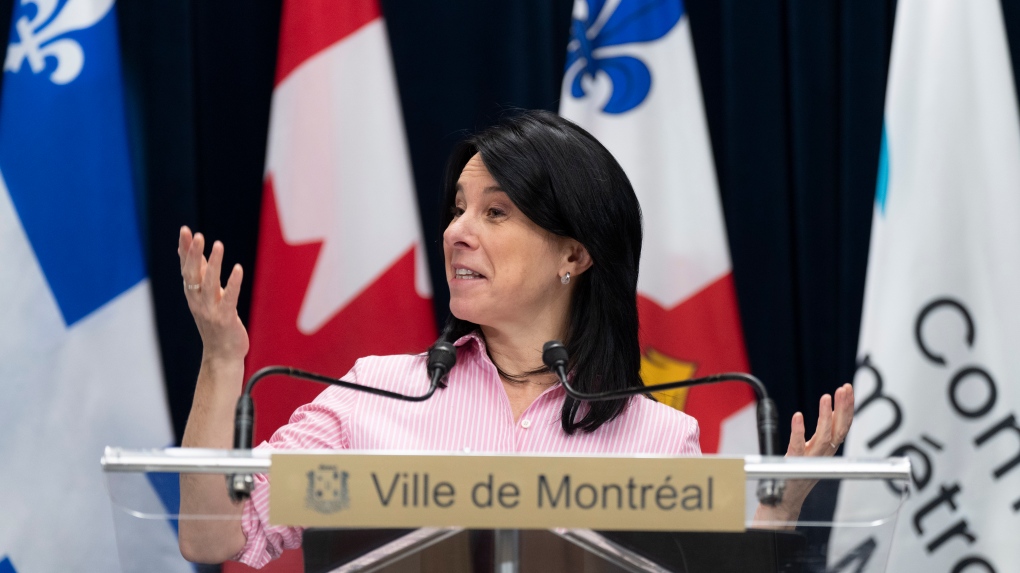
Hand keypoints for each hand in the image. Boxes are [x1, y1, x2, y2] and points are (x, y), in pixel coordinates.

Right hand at [178, 226, 248, 361]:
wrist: (221, 356)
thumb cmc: (215, 325)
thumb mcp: (205, 298)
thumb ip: (203, 278)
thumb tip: (199, 255)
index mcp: (192, 295)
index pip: (186, 268)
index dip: (184, 250)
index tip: (184, 230)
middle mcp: (198, 301)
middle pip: (193, 274)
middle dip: (194, 254)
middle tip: (196, 235)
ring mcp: (210, 310)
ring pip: (210, 283)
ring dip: (214, 264)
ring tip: (218, 245)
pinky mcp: (226, 319)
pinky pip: (229, 298)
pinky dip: (233, 283)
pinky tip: (238, 269)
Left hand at [755, 383, 853, 524]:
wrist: (787, 498)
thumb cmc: (800, 472)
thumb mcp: (815, 448)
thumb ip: (824, 431)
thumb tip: (832, 410)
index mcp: (829, 448)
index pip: (843, 425)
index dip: (847, 407)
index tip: (847, 388)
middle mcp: (823, 454)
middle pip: (838, 429)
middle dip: (843, 408)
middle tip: (844, 389)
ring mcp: (810, 460)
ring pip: (823, 437)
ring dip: (826, 417)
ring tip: (826, 397)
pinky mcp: (795, 465)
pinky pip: (798, 447)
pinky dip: (799, 432)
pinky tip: (798, 416)